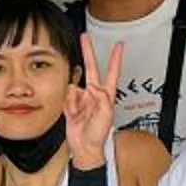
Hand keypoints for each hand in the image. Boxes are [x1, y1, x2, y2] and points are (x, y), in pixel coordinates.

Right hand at [64, 34, 121, 169]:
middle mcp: (94, 94)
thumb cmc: (98, 135)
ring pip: (73, 86)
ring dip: (74, 97)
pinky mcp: (70, 104)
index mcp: (106, 95)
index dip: (115, 58)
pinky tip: (72, 112)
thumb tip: (95, 89)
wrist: (84, 147)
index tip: (119, 45)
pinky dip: (68, 103)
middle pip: (90, 68)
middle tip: (85, 38)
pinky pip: (66, 97)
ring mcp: (82, 98)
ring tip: (78, 112)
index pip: (112, 72)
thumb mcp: (105, 116)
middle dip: (88, 52)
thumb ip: (102, 100)